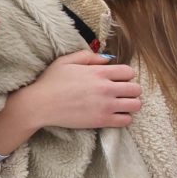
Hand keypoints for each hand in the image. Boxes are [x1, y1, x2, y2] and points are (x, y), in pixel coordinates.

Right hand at [0, 50, 141, 155]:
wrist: (40, 104)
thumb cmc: (51, 81)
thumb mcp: (66, 61)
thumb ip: (88, 56)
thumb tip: (108, 59)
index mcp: (99, 72)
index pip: (129, 72)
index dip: (126, 75)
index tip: (118, 80)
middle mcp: (106, 88)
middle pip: (136, 89)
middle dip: (131, 90)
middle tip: (121, 93)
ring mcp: (105, 105)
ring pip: (136, 105)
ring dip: (131, 104)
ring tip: (121, 104)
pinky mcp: (102, 121)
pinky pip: (127, 120)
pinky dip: (125, 118)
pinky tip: (115, 115)